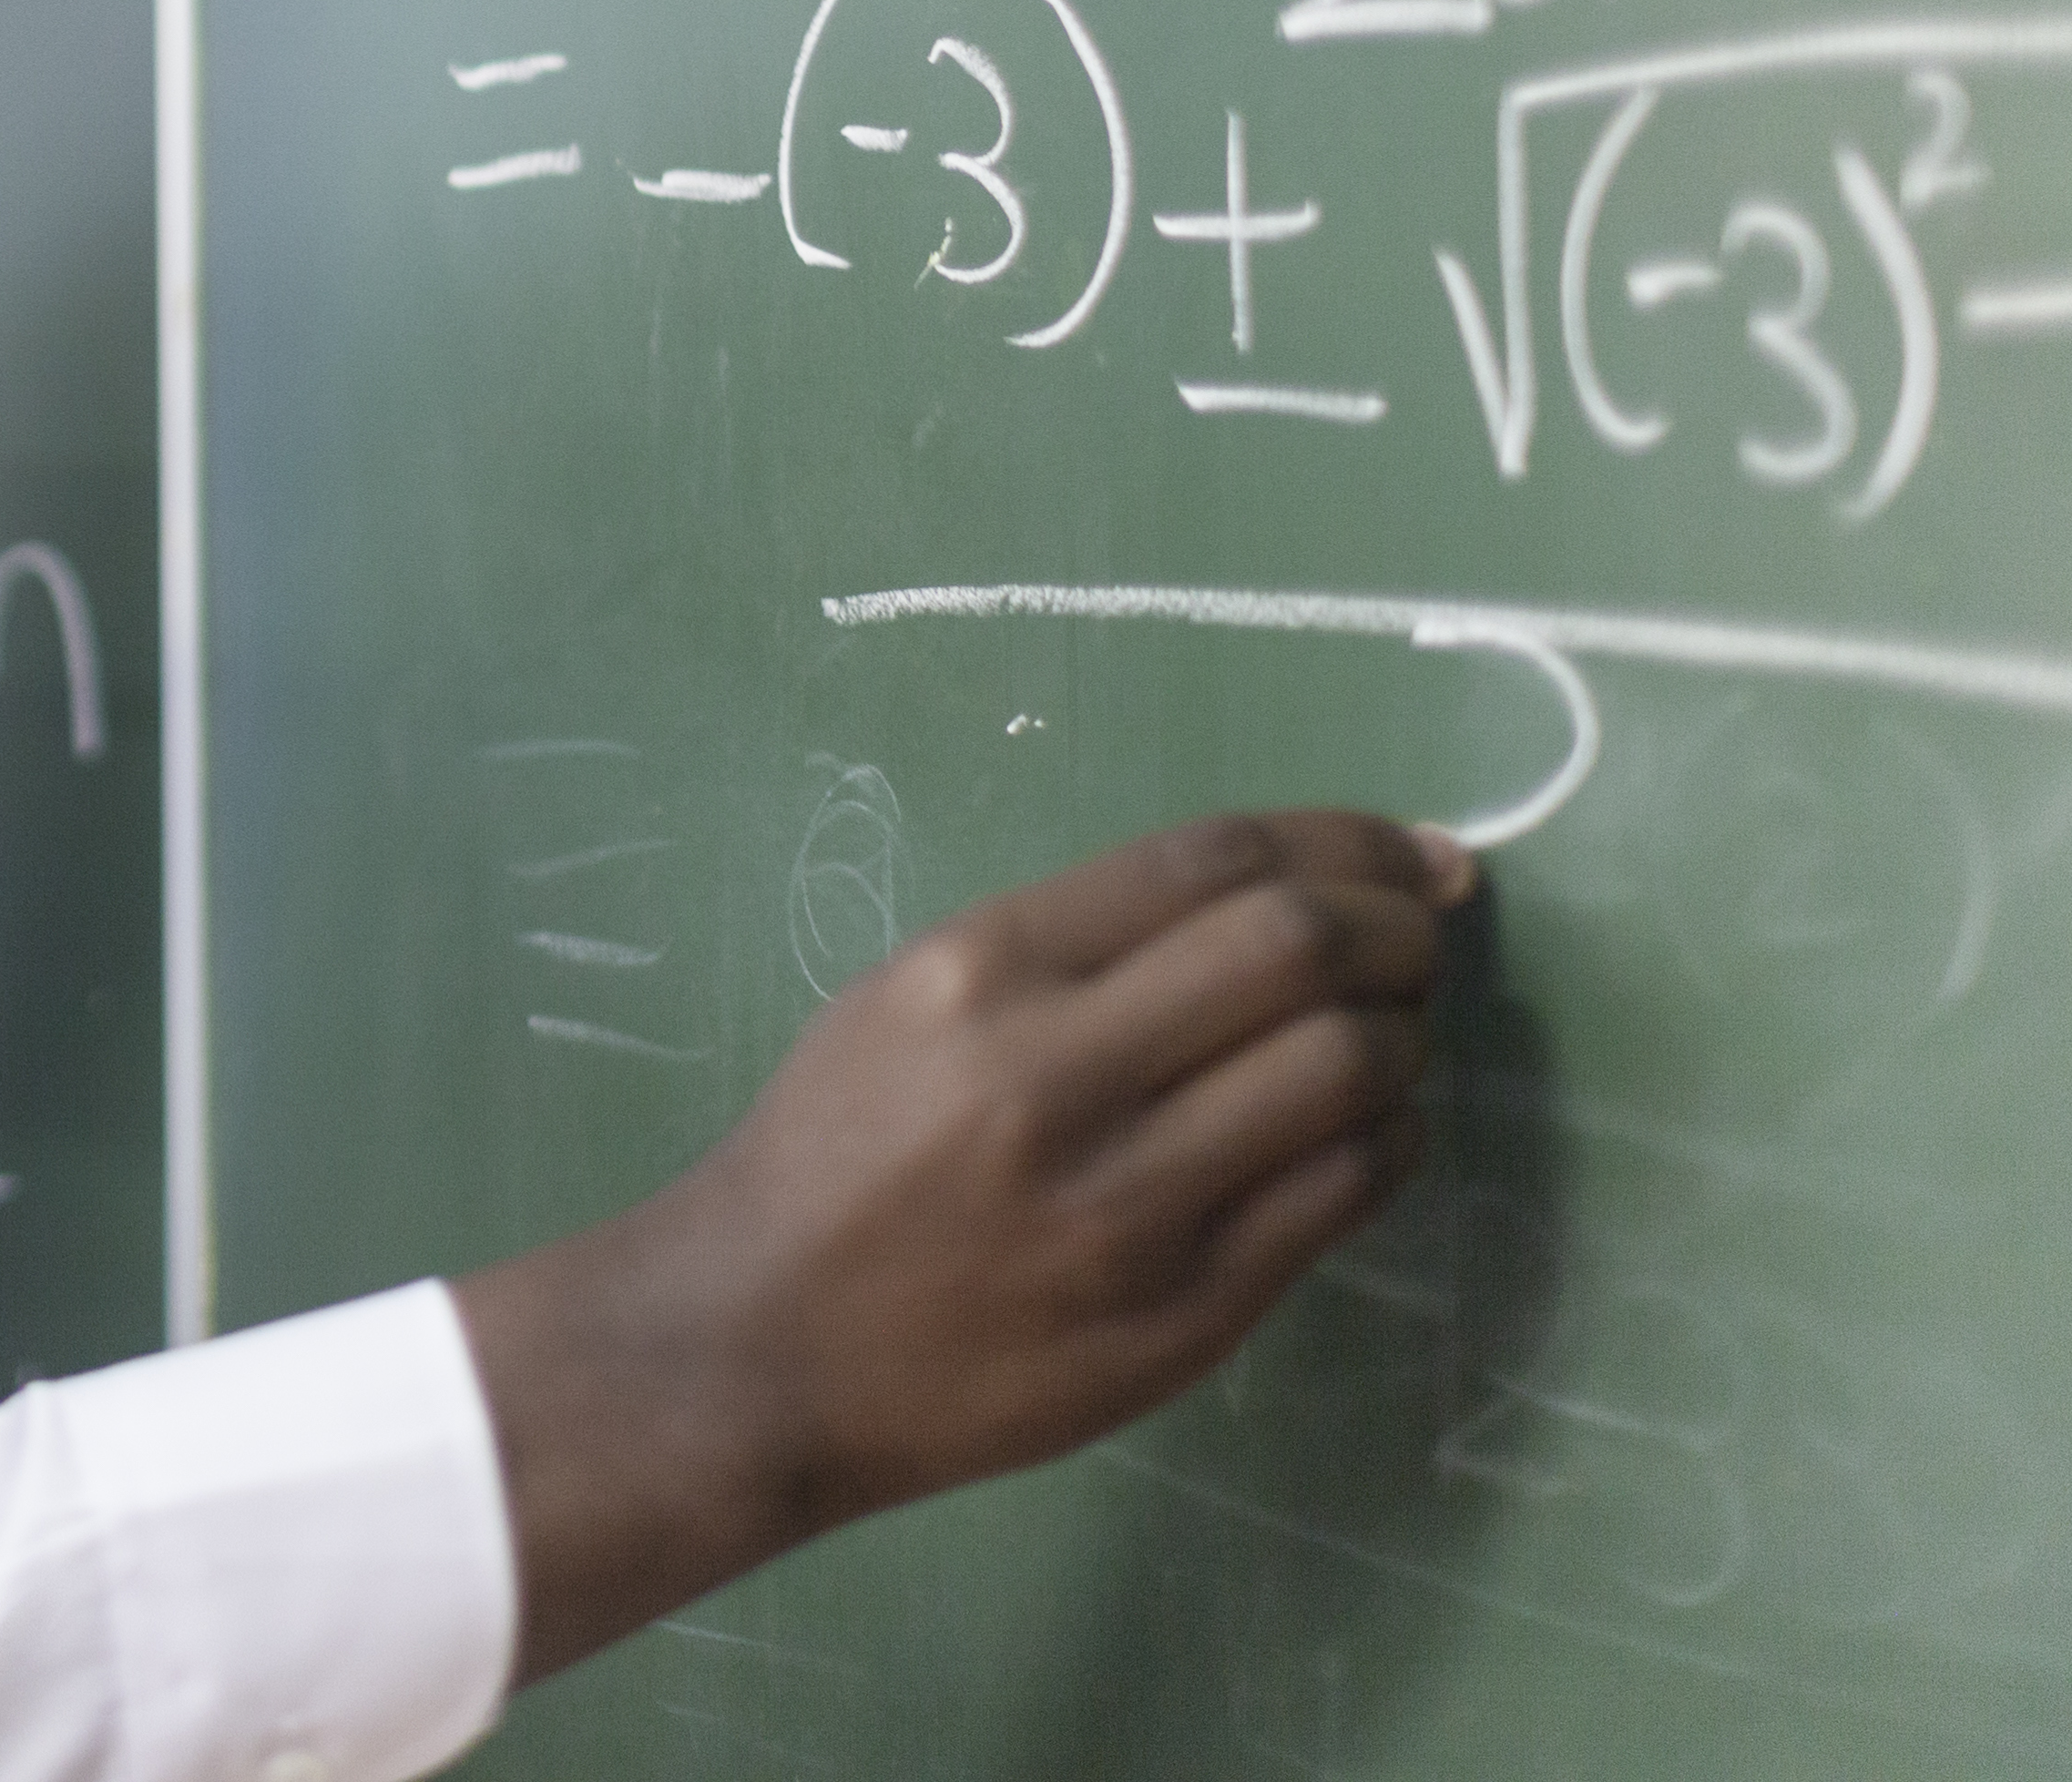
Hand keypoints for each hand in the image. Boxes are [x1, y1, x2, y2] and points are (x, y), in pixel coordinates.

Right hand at [448, 809, 1476, 1682]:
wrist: (761, 1344)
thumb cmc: (835, 1151)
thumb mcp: (909, 997)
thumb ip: (1076, 948)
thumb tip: (1279, 895)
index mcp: (977, 970)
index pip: (1210, 861)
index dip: (1344, 837)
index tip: (1409, 851)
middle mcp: (1055, 1075)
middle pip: (1299, 949)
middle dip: (1398, 926)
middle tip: (1420, 936)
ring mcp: (1129, 1205)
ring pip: (1348, 1070)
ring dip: (1403, 1033)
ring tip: (1389, 1035)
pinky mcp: (1184, 1313)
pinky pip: (1344, 1194)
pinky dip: (1388, 1138)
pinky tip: (1366, 1127)